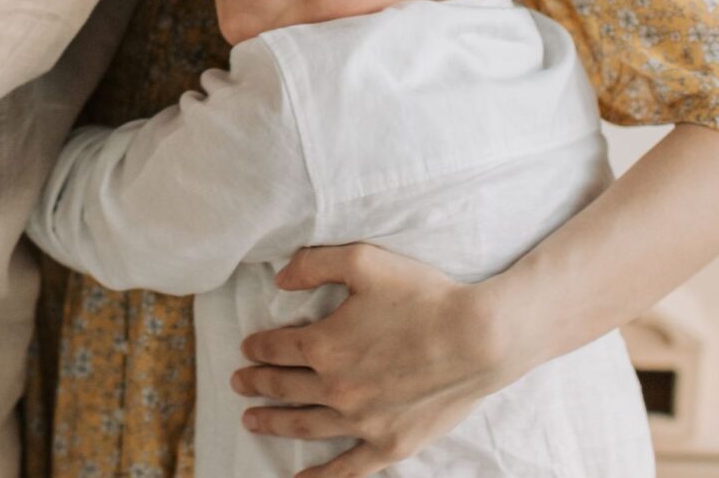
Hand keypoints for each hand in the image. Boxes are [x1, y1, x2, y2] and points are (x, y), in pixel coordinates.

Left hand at [232, 243, 520, 477]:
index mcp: (324, 344)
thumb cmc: (424, 296)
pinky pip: (345, 468)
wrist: (479, 339)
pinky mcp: (389, 443)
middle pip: (283, 387)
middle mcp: (335, 388)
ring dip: (273, 423)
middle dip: (256, 384)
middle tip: (239, 382)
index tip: (247, 348)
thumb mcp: (364, 262)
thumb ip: (314, 264)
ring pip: (303, 426)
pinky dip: (319, 477)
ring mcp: (361, 421)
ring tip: (252, 421)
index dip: (257, 348)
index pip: (277, 348)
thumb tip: (278, 278)